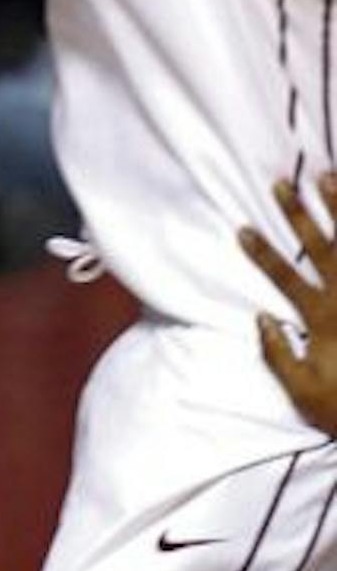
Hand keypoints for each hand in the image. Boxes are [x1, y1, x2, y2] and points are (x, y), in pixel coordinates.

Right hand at [239, 168, 336, 435]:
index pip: (286, 279)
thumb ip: (278, 355)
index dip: (263, 254)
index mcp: (324, 320)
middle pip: (322, 248)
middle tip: (283, 184)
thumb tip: (261, 318)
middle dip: (300, 215)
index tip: (243, 229)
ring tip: (330, 178)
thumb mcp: (303, 393)